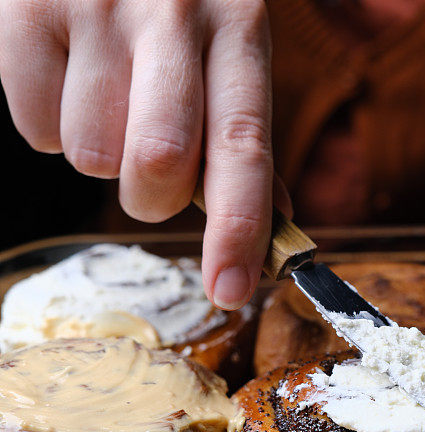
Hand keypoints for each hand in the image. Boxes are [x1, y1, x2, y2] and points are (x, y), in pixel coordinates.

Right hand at [0, 0, 290, 309]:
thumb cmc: (179, 6)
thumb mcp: (229, 46)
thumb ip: (244, 134)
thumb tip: (277, 226)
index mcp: (239, 29)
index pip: (244, 147)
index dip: (240, 228)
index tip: (231, 291)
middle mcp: (175, 14)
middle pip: (159, 162)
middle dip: (152, 199)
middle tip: (150, 172)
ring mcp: (98, 5)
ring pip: (90, 155)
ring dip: (101, 155)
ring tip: (110, 99)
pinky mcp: (29, 7)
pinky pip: (35, 128)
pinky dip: (51, 126)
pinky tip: (71, 80)